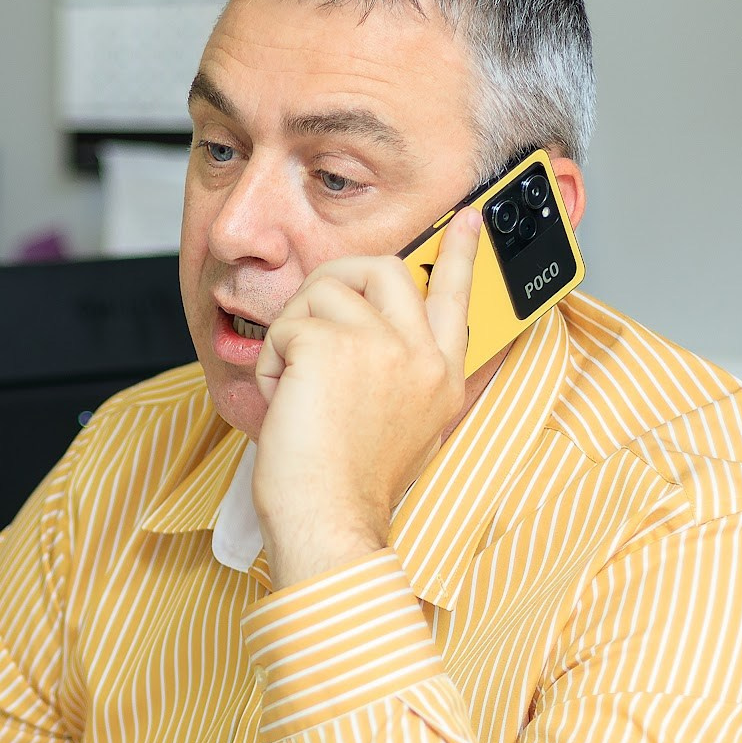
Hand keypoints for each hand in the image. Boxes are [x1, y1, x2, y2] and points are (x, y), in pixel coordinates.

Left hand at [251, 210, 478, 588]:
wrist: (329, 522)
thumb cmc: (347, 488)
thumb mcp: (397, 427)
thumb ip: (397, 374)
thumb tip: (362, 328)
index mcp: (441, 377)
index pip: (459, 299)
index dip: (462, 254)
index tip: (470, 219)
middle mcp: (421, 356)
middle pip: (384, 268)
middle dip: (337, 280)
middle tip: (313, 318)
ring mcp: (382, 346)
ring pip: (324, 291)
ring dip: (293, 335)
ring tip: (296, 388)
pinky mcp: (332, 346)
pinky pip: (286, 325)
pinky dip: (271, 362)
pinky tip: (283, 401)